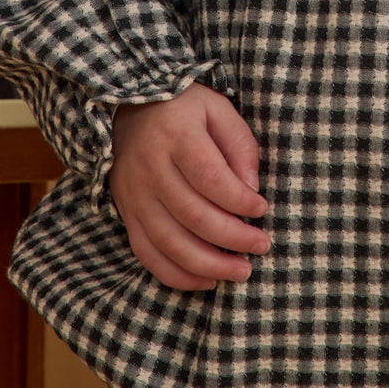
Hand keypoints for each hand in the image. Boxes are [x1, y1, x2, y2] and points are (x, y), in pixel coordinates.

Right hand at [108, 82, 270, 290]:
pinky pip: (147, 254)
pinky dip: (178, 274)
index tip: (262, 209)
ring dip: (209, 265)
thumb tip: (251, 189)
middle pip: (193, 215)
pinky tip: (207, 280)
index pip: (210, 178)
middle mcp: (149, 167)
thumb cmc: (184, 109)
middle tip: (261, 246)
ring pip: (170, 242)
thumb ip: (240, 146)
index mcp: (176, 135)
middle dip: (232, 238)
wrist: (128, 108)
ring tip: (241, 271)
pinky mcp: (126, 214)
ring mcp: (134, 194)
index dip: (239, 201)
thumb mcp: (218, 109)